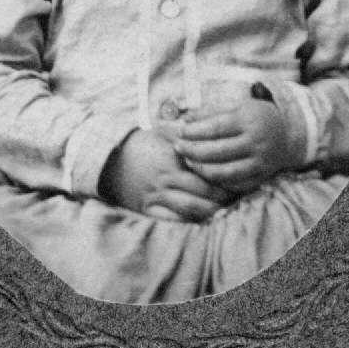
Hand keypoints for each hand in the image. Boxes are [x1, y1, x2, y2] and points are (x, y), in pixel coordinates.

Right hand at [98, 129, 230, 221]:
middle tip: (238, 198)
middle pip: (205, 193)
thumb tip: (206, 124)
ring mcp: (157, 195)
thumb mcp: (162, 133)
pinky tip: (201, 221)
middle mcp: (167, 178)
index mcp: (174, 158)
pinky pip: (172, 221)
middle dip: (224, 198)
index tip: (240, 179)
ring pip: (192, 209)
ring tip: (224, 211)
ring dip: (211, 212)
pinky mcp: (147, 209)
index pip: (208, 171)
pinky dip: (189, 223)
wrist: (108, 159)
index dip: (226, 178)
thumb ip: (185, 131)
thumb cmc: (140, 144)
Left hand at [177, 98, 296, 192]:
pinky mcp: (262, 177)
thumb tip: (185, 120)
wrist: (286, 135)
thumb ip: (210, 112)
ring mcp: (260, 162)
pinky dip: (218, 181)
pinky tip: (205, 173)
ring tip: (188, 161)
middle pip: (217, 152)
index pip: (215, 128)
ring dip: (202, 169)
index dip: (194, 132)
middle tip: (178, 148)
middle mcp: (256, 142)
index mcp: (249, 120)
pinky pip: (235, 184)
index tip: (180, 132)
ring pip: (224, 172)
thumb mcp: (237, 106)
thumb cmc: (255, 116)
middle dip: (192, 151)